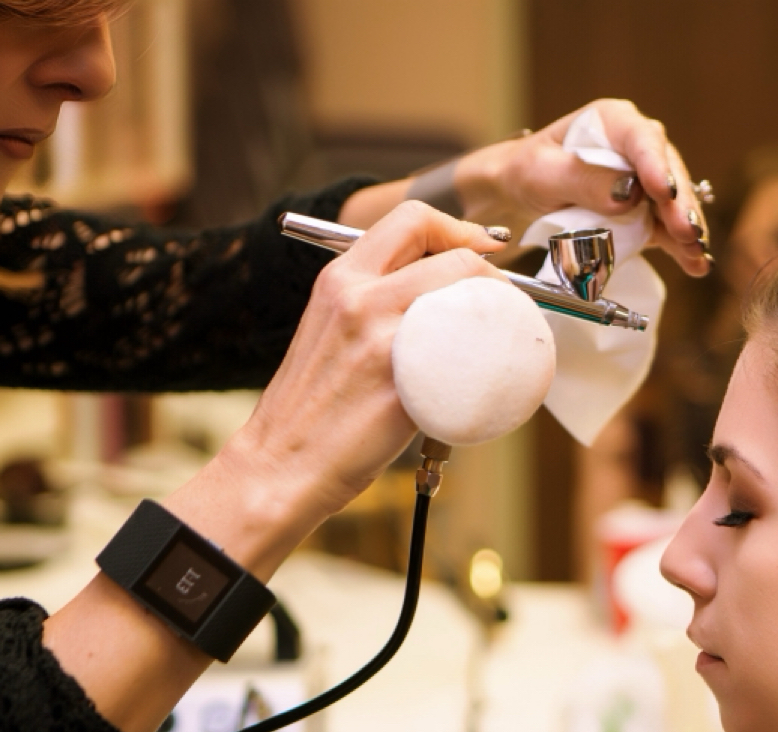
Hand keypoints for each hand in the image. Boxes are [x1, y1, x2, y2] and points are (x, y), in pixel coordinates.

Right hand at [213, 201, 509, 558]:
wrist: (280, 467)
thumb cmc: (306, 411)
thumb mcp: (328, 331)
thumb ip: (370, 302)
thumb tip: (429, 294)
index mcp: (338, 280)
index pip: (412, 219)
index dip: (458, 228)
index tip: (479, 248)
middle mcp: (359, 299)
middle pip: (451, 253)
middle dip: (489, 268)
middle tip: (498, 296)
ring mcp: (382, 341)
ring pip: (467, 299)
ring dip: (495, 312)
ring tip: (494, 336)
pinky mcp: (404, 387)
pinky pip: (467, 358)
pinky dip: (488, 361)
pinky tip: (481, 377)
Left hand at [455, 98, 709, 276]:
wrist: (517, 192)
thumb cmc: (527, 172)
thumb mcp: (543, 173)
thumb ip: (582, 180)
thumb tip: (627, 195)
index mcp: (613, 123)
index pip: (642, 140)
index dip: (656, 166)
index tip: (663, 191)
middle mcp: (636, 148)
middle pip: (666, 174)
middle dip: (678, 206)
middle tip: (687, 232)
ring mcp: (642, 180)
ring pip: (670, 204)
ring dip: (685, 231)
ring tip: (697, 254)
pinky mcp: (641, 210)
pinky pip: (661, 227)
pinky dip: (676, 246)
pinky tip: (695, 264)